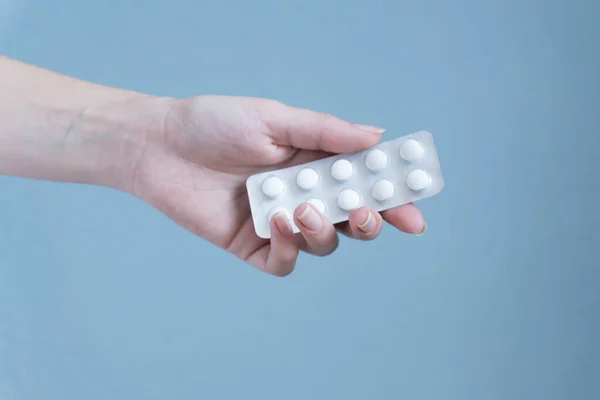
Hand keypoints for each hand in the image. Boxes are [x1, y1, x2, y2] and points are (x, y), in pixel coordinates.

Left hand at [126, 96, 426, 275]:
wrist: (160, 145)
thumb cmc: (215, 124)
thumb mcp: (275, 118)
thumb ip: (326, 132)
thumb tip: (378, 136)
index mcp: (315, 163)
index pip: (364, 182)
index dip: (393, 195)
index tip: (416, 203)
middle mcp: (303, 194)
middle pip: (353, 220)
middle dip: (371, 221)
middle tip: (368, 213)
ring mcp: (279, 222)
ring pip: (323, 243)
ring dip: (324, 231)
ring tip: (304, 209)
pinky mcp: (253, 244)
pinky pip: (283, 262)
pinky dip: (288, 249)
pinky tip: (276, 222)